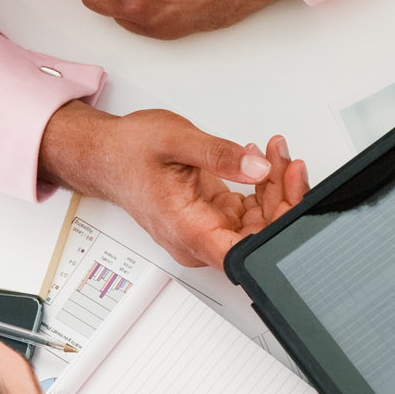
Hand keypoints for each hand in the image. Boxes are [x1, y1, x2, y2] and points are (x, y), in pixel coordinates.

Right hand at [38, 102, 307, 269]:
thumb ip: (222, 156)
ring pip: (258, 221)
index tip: (290, 198)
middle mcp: (197, 239)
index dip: (276, 231)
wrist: (104, 153)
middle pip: (258, 236)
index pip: (244, 252)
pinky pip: (248, 211)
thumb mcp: (177, 141)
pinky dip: (260, 186)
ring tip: (275, 154)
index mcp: (187, 230)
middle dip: (282, 199)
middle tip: (287, 164)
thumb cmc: (128, 151)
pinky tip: (261, 161)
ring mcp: (206, 230)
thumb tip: (258, 167)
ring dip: (274, 188)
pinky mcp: (212, 218)